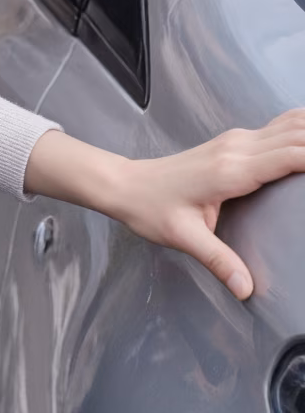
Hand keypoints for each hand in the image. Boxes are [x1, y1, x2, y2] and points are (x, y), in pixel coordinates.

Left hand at [25, 110, 304, 302]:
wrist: (125, 185)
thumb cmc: (151, 209)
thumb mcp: (184, 238)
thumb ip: (219, 261)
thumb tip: (245, 289)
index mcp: (232, 170)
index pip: (292, 154)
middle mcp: (238, 148)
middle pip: (299, 133)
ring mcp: (236, 141)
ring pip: (290, 123)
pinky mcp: (234, 142)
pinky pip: (278, 127)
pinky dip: (303, 127)